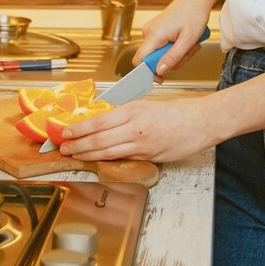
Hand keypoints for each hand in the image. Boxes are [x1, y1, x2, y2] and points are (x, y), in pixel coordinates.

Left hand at [57, 97, 217, 163]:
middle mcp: (135, 129)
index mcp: (134, 111)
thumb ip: (125, 115)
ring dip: (88, 155)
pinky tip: (97, 160)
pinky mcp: (148, 158)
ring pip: (108, 152)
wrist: (200, 123)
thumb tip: (103, 122)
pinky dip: (106, 160)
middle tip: (63, 148)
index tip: (66, 132)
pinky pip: (122, 159)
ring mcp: (142, 146)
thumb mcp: (146, 106)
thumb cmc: (177, 112)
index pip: (98, 122)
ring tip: (74, 155)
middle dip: (78, 145)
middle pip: (99, 140)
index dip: (79, 129)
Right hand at [136, 0, 218, 75]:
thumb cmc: (194, 14)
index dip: (148, 72)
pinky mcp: (156, 29)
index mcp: (154, 34)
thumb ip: (173, 57)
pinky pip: (162, 46)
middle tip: (188, 52)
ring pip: (159, 53)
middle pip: (153, 59)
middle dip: (172, 61)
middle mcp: (148, 31)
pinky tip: (184, 40)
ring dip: (176, 54)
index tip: (161, 78)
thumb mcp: (188, 40)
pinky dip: (174, 47)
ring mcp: (152, 30)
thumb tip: (160, 71)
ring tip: (189, 44)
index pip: (140, 60)